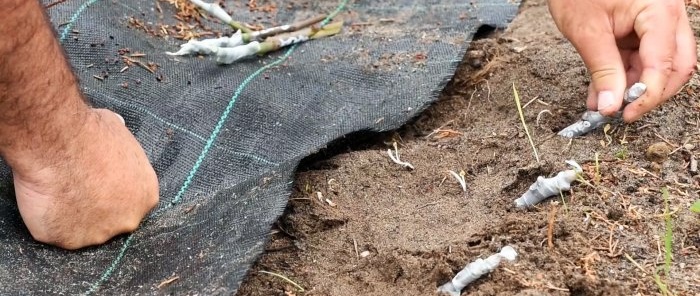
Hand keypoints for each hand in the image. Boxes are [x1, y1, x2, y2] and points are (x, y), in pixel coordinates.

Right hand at [11, 109, 158, 249]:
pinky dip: (48, 220)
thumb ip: (123, 147)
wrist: (59, 144)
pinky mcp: (67, 241)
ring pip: (84, 231)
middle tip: (77, 191)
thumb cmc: (91, 134)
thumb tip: (119, 131)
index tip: (98, 185)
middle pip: (113, 222)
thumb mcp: (120, 133)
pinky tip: (45, 200)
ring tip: (59, 193)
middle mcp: (128, 220)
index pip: (133, 203)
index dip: (113, 194)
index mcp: (146, 196)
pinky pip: (56, 234)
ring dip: (72, 217)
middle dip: (97, 210)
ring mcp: (98, 235)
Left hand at [547, 0, 696, 121]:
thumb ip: (602, 70)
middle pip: (675, 66)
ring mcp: (658, 21)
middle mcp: (668, 15)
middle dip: (648, 93)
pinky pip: (642, 58)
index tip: (625, 114)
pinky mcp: (644, 28)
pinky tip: (601, 92)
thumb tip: (611, 106)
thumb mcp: (586, 31)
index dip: (647, 94)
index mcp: (660, 10)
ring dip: (632, 87)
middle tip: (621, 112)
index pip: (665, 63)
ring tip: (601, 104)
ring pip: (660, 65)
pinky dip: (623, 76)